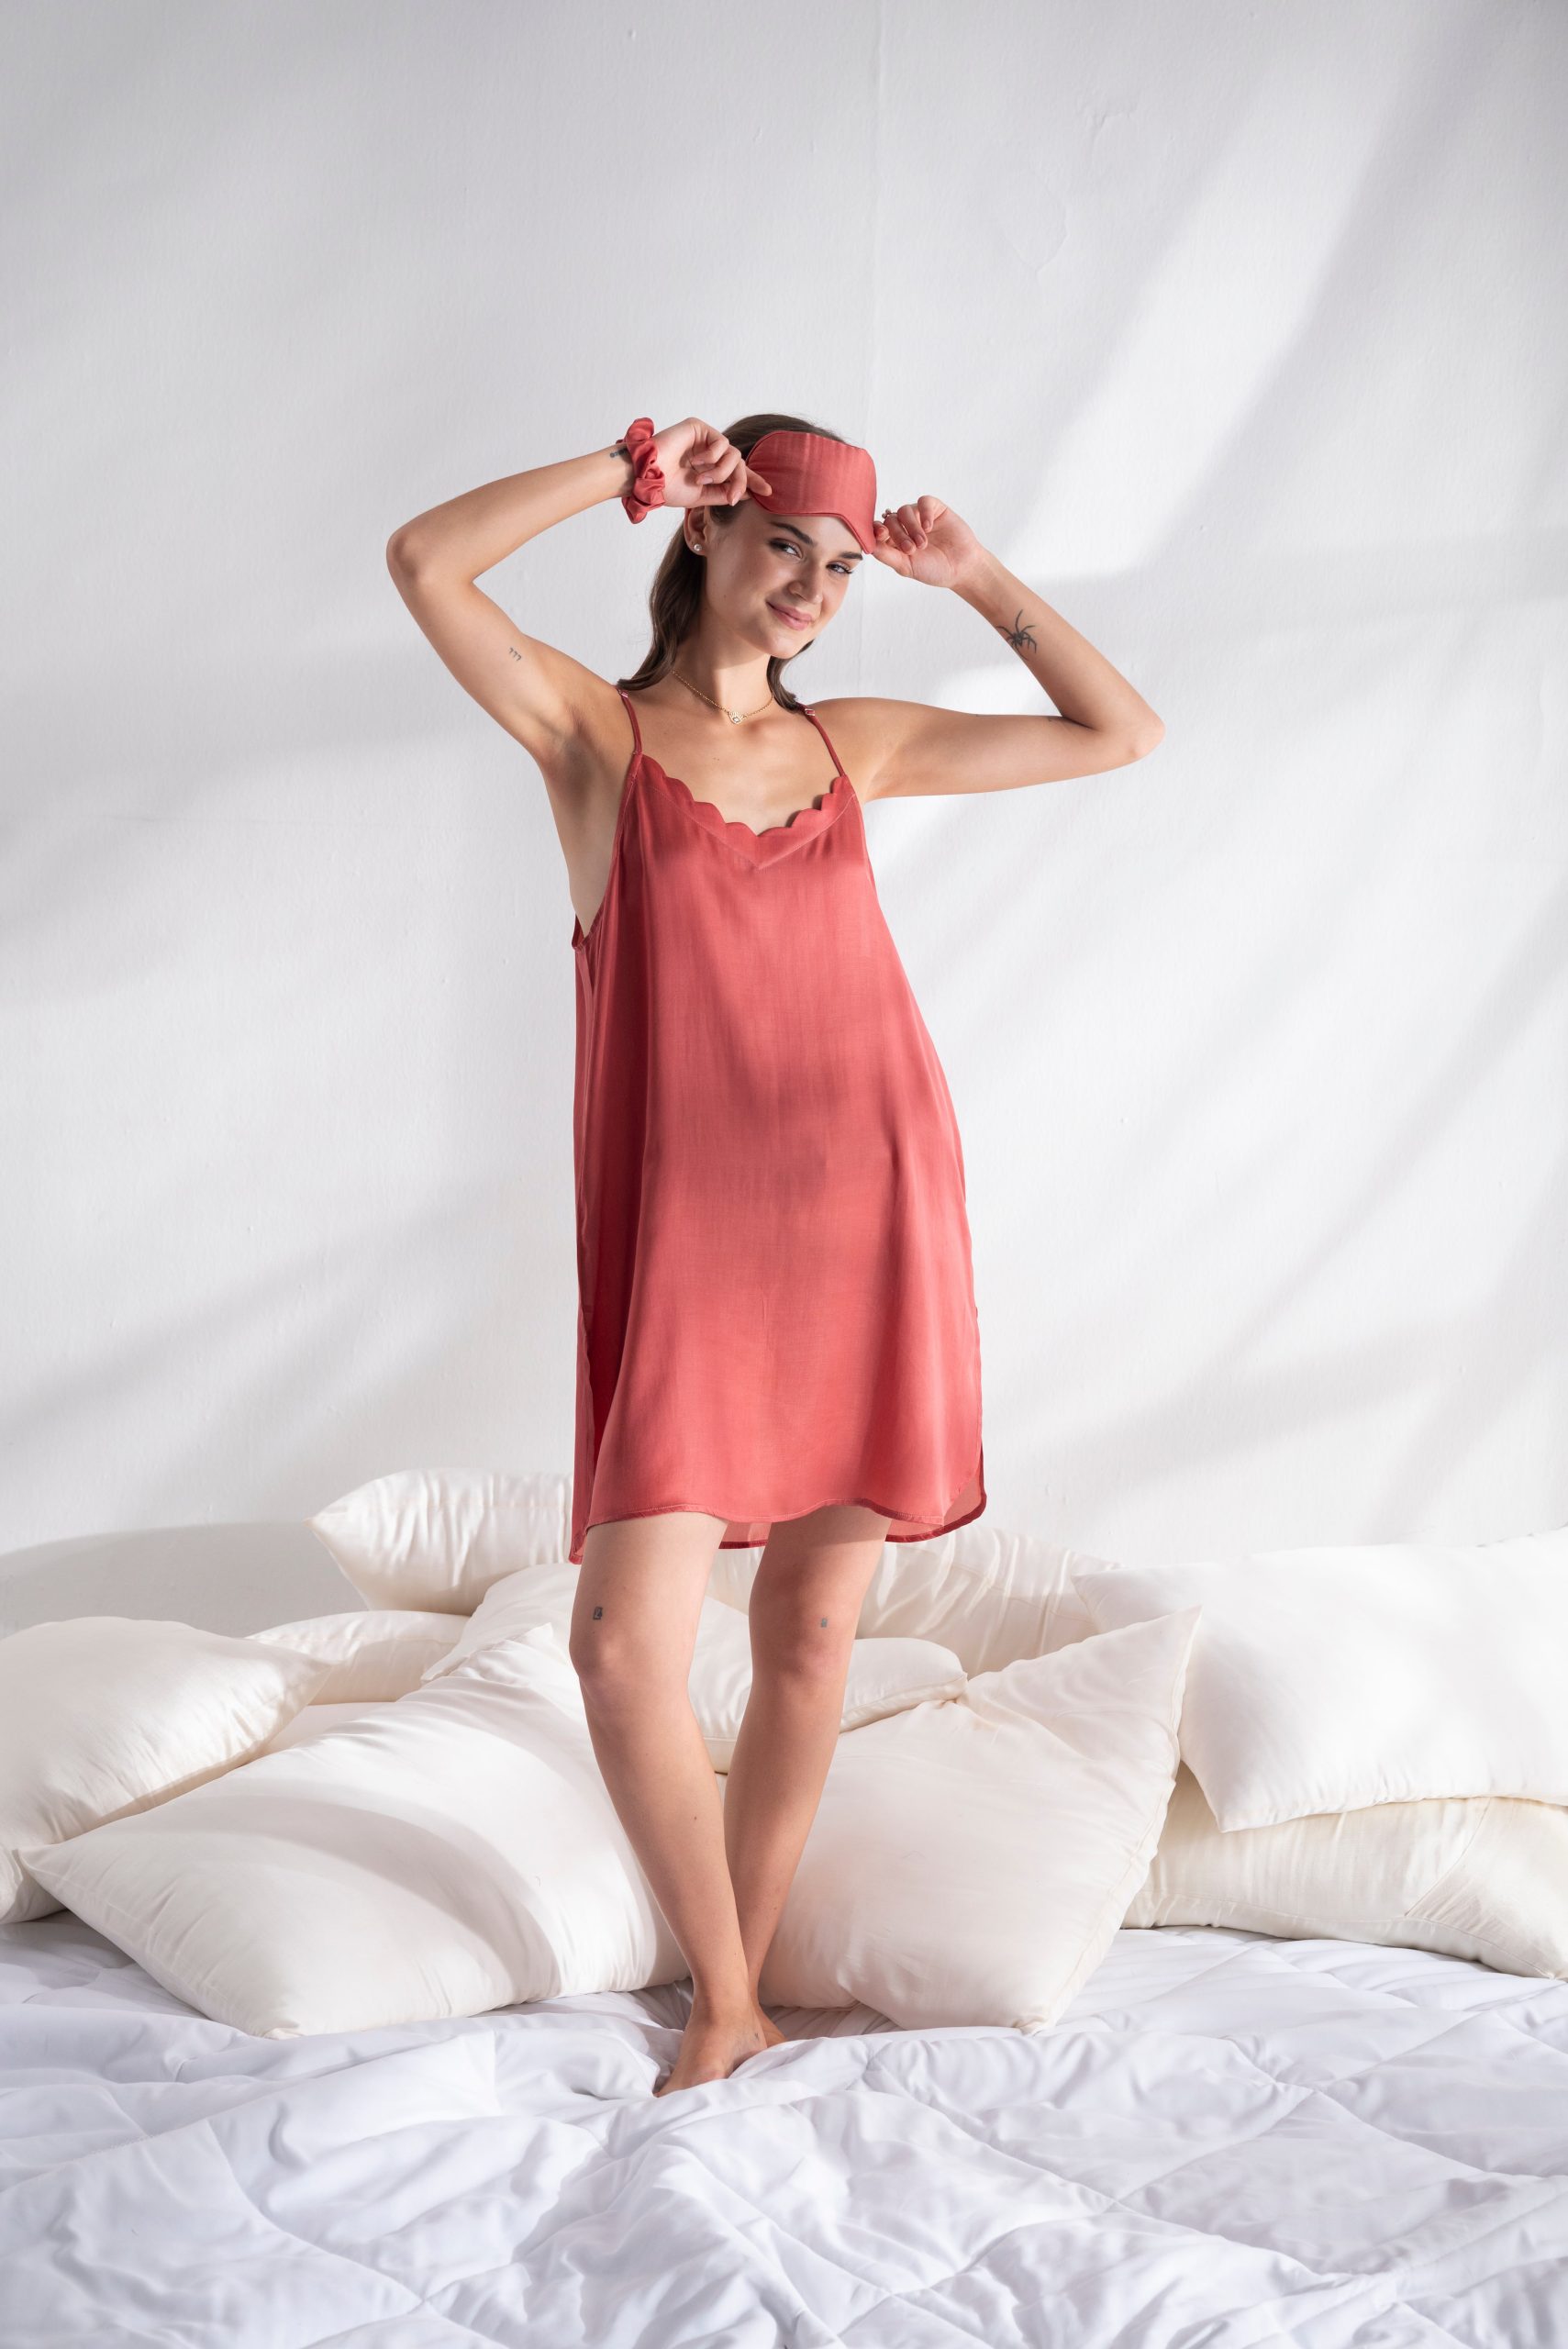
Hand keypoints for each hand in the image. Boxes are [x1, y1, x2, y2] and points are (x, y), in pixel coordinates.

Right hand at [652, 417, 773, 511]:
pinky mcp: (699, 427)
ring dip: (721, 472)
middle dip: (741, 481)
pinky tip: (695, 462)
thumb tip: (748, 492)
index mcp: (709, 469)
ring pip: (734, 455)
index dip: (753, 481)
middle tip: (731, 497)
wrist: (648, 477)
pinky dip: (712, 457)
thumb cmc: (668, 487)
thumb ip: (724, 493)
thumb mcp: (702, 497)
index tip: (768, 492)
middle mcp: (708, 453)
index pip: (736, 473)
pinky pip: (721, 443)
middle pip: (739, 464)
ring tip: (701, 478)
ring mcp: (704, 439)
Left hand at [871, 496, 980, 587]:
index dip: (876, 529)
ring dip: (912, 527)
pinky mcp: (934, 508)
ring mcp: (919, 516)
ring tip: (923, 544)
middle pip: (890, 520)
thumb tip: (868, 545)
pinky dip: (924, 513)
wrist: (962, 567)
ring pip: (904, 511)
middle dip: (898, 534)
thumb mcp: (907, 567)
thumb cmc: (934, 569)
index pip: (878, 530)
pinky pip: (923, 502)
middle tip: (911, 549)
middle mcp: (904, 526)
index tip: (882, 534)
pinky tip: (929, 527)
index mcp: (894, 541)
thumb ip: (887, 555)